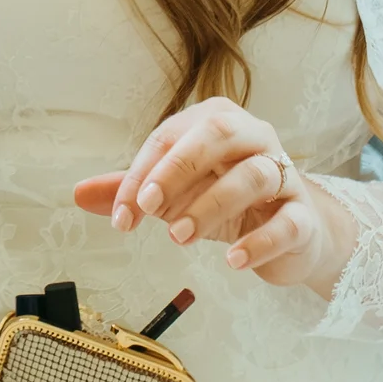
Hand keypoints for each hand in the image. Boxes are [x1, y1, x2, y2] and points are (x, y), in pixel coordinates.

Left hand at [73, 97, 353, 290]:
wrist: (293, 234)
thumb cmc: (226, 201)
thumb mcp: (176, 194)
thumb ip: (131, 191)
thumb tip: (77, 194)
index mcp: (217, 121)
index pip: (171, 137)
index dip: (141, 174)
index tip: (121, 216)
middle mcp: (256, 138)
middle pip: (220, 133)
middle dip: (178, 168)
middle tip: (148, 207)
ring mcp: (286, 175)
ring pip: (256, 175)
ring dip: (212, 204)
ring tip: (178, 236)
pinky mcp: (305, 216)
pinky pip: (288, 222)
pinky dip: (259, 241)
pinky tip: (232, 259)